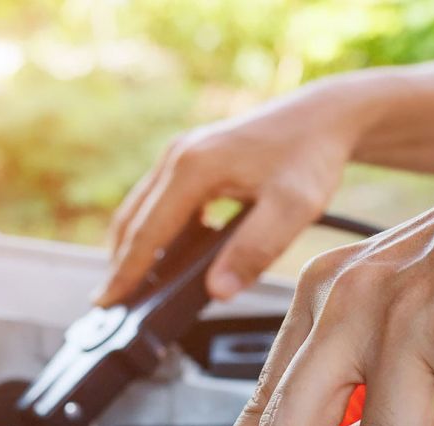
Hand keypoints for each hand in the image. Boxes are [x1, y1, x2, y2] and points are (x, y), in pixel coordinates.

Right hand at [96, 79, 372, 306]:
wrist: (326, 115)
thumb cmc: (312, 157)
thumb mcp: (293, 208)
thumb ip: (255, 250)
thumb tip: (216, 291)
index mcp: (193, 168)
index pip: (147, 233)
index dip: (126, 272)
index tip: (107, 303)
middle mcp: (178, 155)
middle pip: (133, 219)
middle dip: (119, 263)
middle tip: (110, 303)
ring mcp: (182, 151)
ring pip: (141, 207)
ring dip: (132, 246)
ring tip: (130, 285)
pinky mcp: (193, 154)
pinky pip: (159, 198)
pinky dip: (152, 228)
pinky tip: (165, 255)